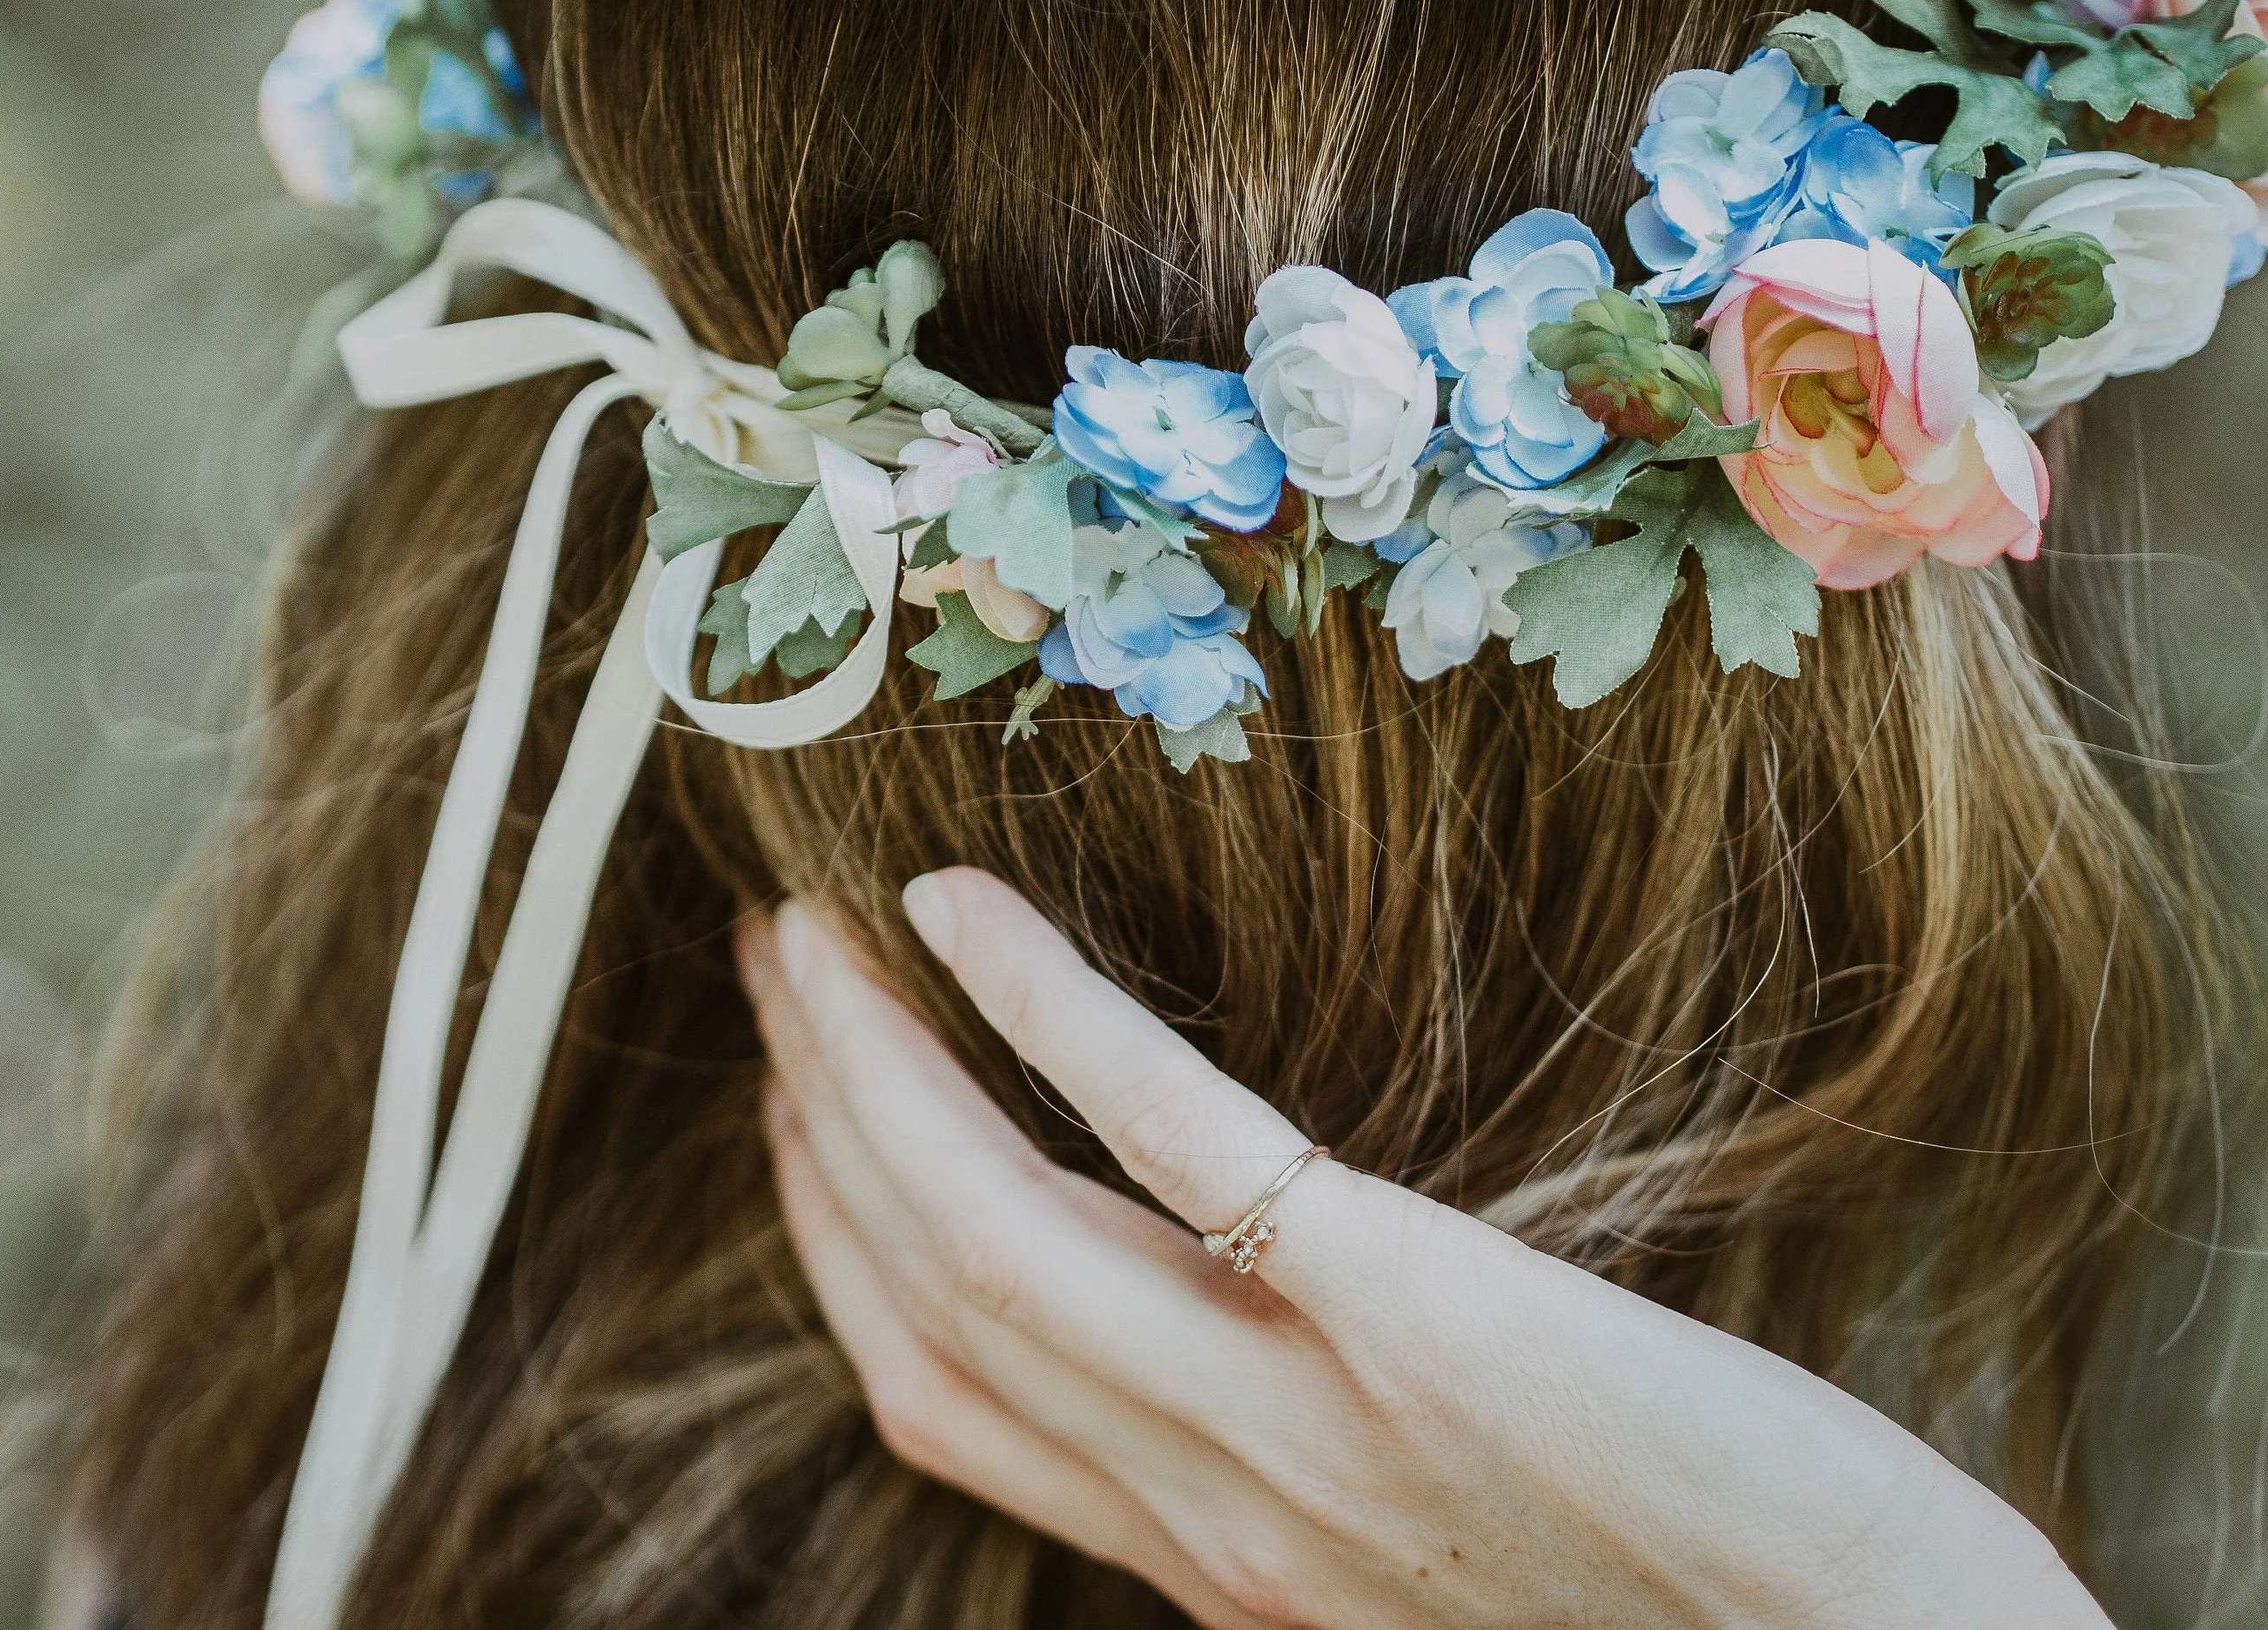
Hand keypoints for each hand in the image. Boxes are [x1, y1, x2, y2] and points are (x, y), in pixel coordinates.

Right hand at [737, 867, 2111, 1629]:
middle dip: (817, 1119)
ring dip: (872, 1062)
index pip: (941, 1395)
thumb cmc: (1695, 1603)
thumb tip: (1214, 1310)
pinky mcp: (1416, 1317)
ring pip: (992, 1229)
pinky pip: (1176, 1142)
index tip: (799, 1096)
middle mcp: (1217, 1509)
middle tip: (774, 965)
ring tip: (814, 930)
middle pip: (931, 1296)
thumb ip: (1290, 1457)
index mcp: (1213, 1561)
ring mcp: (1301, 1420)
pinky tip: (962, 910)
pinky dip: (1042, 1016)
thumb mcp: (1422, 1557)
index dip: (832, 1235)